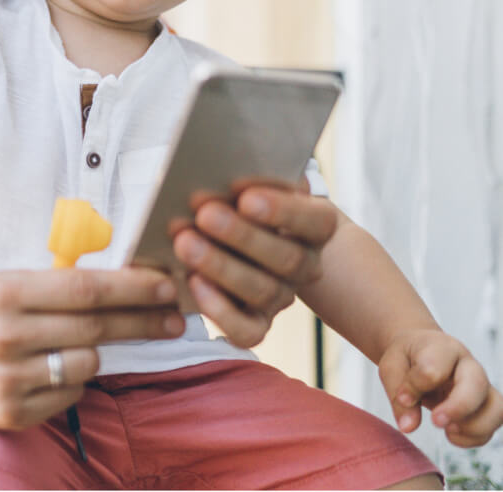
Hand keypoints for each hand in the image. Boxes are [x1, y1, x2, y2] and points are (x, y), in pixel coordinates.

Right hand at [0, 267, 184, 430]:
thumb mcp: (11, 281)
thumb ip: (60, 282)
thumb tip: (130, 280)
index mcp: (7, 292)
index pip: (85, 289)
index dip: (133, 288)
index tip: (167, 287)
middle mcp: (5, 335)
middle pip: (94, 327)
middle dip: (142, 321)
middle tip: (174, 319)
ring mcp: (7, 378)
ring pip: (87, 364)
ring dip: (97, 352)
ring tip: (79, 342)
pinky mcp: (10, 411)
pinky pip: (70, 394)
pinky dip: (73, 380)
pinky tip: (51, 368)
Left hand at [171, 184, 337, 347]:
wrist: (242, 238)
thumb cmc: (244, 198)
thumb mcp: (254, 182)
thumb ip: (251, 177)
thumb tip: (228, 171)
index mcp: (317, 225)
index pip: (314, 220)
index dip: (283, 211)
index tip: (246, 198)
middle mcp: (306, 264)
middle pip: (285, 257)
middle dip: (241, 235)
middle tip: (205, 214)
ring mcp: (282, 296)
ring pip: (263, 291)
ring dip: (221, 267)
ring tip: (185, 243)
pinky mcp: (257, 323)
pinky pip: (247, 331)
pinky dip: (220, 310)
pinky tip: (193, 282)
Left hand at [379, 329, 502, 446]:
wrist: (419, 351)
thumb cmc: (407, 357)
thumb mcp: (391, 367)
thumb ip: (398, 394)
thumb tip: (408, 426)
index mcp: (441, 347)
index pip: (433, 366)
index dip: (416, 386)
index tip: (403, 396)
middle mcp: (468, 365)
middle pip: (476, 384)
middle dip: (458, 407)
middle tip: (435, 421)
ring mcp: (481, 385)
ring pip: (496, 407)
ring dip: (473, 426)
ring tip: (447, 429)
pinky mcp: (485, 404)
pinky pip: (493, 425)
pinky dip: (474, 437)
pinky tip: (451, 434)